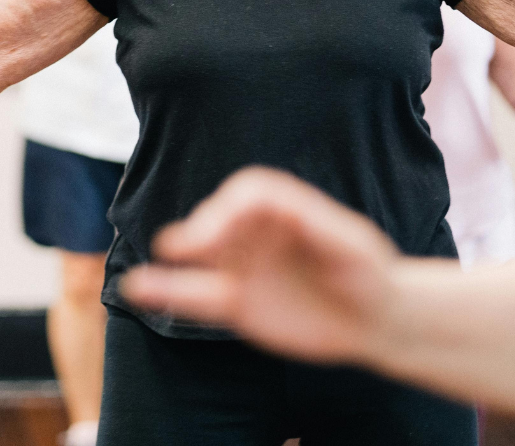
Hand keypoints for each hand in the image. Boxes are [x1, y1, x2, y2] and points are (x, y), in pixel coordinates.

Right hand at [122, 167, 398, 364]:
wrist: (375, 319)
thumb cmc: (369, 274)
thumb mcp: (352, 245)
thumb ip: (318, 226)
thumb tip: (284, 215)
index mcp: (283, 207)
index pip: (248, 194)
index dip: (230, 208)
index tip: (222, 235)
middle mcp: (256, 232)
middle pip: (218, 219)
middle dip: (201, 231)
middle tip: (185, 250)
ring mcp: (242, 266)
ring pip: (199, 258)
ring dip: (173, 260)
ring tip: (144, 274)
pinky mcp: (236, 301)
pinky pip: (197, 296)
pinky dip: (167, 292)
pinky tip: (138, 289)